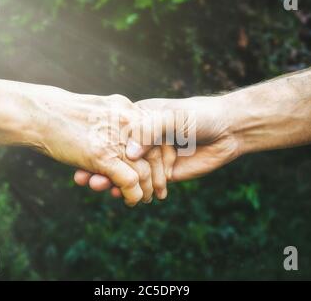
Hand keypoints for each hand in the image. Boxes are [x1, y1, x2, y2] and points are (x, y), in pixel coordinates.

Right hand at [28, 87, 158, 205]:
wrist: (41, 112)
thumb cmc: (68, 112)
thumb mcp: (102, 109)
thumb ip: (120, 120)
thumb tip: (131, 137)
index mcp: (130, 110)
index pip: (159, 136)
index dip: (165, 156)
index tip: (166, 169)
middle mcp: (129, 122)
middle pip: (156, 154)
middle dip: (160, 177)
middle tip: (159, 192)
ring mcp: (116, 139)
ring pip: (144, 171)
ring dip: (147, 190)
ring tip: (145, 199)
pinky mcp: (102, 156)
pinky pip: (128, 181)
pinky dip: (133, 195)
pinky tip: (131, 201)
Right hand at [74, 96, 241, 195]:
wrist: (228, 131)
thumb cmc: (199, 117)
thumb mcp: (173, 117)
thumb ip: (151, 131)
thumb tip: (129, 153)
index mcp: (141, 120)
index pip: (115, 133)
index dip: (98, 143)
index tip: (82, 152)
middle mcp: (144, 140)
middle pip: (116, 154)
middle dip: (99, 165)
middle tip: (84, 177)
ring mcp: (152, 158)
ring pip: (127, 170)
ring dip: (110, 179)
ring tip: (96, 186)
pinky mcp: (163, 174)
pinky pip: (143, 183)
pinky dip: (130, 189)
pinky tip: (118, 194)